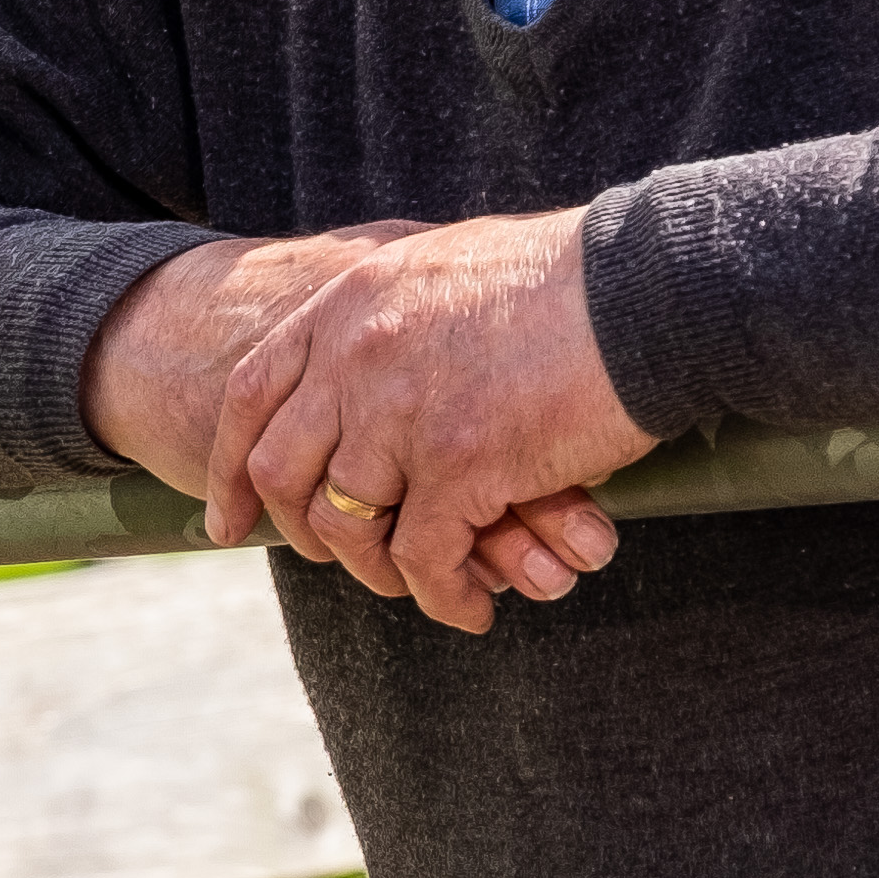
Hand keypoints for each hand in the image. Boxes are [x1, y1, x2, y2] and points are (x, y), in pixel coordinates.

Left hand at [92, 228, 619, 606]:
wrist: (649, 287)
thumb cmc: (573, 280)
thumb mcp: (447, 269)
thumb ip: (392, 315)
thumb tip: (369, 354)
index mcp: (348, 302)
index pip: (251, 393)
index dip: (229, 465)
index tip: (230, 519)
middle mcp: (356, 356)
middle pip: (282, 468)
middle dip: (298, 529)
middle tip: (332, 561)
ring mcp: (400, 412)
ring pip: (348, 523)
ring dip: (379, 569)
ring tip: (421, 582)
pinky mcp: (459, 464)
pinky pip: (423, 558)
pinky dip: (443, 595)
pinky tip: (472, 608)